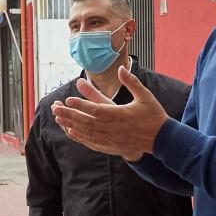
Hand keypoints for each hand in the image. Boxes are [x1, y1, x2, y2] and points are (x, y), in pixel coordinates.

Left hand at [50, 66, 167, 160]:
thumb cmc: (153, 116)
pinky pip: (89, 142)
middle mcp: (111, 128)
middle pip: (85, 121)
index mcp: (119, 115)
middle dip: (68, 114)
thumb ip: (131, 82)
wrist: (161, 140)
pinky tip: (69, 131)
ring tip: (57, 118)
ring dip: (70, 124)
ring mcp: (109, 139)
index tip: (68, 99)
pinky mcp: (109, 147)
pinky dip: (78, 137)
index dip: (80, 105)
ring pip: (85, 132)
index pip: (95, 109)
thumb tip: (120, 68)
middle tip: (54, 108)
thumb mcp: (144, 96)